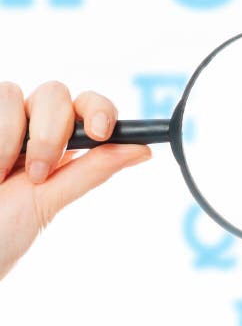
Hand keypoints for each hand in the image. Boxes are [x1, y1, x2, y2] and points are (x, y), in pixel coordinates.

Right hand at [0, 81, 151, 280]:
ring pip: (14, 93)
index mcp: (59, 146)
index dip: (99, 110)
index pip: (89, 107)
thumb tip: (143, 150)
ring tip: (0, 175)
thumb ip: (93, 170)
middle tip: (38, 173)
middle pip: (56, 94)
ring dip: (11, 137)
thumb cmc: (3, 231)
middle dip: (52, 132)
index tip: (100, 132)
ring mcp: (1, 123)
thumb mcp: (50, 201)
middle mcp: (28, 128)